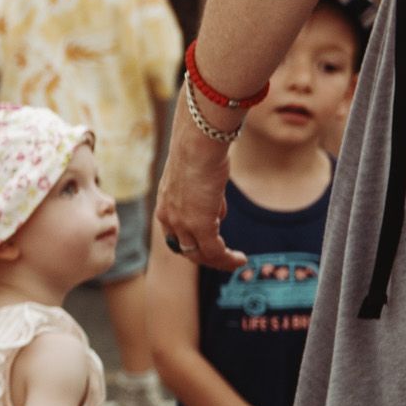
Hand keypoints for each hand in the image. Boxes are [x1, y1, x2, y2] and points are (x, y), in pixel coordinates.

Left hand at [152, 101, 246, 271]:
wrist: (197, 144)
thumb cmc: (199, 153)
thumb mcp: (197, 178)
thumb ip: (204, 197)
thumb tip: (216, 211)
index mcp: (165, 206)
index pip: (175, 235)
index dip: (191, 244)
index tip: (208, 245)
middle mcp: (168, 218)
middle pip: (185, 249)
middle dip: (205, 257)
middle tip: (223, 258)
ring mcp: (182, 223)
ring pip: (200, 254)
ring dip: (219, 261)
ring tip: (235, 261)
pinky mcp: (199, 225)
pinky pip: (215, 251)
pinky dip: (228, 259)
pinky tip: (241, 260)